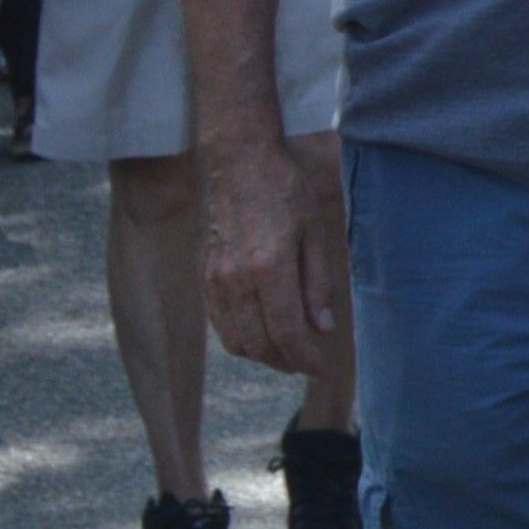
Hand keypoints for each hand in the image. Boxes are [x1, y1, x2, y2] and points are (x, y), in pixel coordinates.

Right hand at [198, 137, 342, 374]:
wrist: (237, 160)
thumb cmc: (284, 189)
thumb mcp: (315, 231)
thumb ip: (318, 283)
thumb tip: (323, 328)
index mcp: (269, 267)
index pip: (287, 333)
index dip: (307, 358)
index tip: (324, 367)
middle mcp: (236, 280)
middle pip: (259, 344)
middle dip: (287, 362)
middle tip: (310, 361)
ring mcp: (215, 280)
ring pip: (236, 340)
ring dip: (263, 355)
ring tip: (289, 351)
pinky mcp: (204, 276)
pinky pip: (220, 323)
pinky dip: (241, 338)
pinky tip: (262, 331)